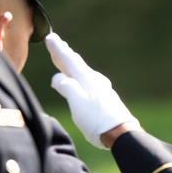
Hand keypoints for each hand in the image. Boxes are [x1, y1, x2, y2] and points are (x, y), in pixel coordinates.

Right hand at [46, 33, 137, 148]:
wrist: (121, 134)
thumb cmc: (97, 120)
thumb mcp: (77, 102)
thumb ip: (66, 87)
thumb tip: (57, 77)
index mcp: (87, 79)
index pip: (69, 60)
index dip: (58, 50)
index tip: (50, 37)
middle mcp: (95, 81)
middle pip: (76, 64)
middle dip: (64, 53)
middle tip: (56, 41)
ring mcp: (101, 89)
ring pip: (82, 72)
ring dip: (71, 64)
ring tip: (65, 57)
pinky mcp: (104, 99)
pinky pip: (87, 81)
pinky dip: (79, 76)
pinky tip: (79, 80)